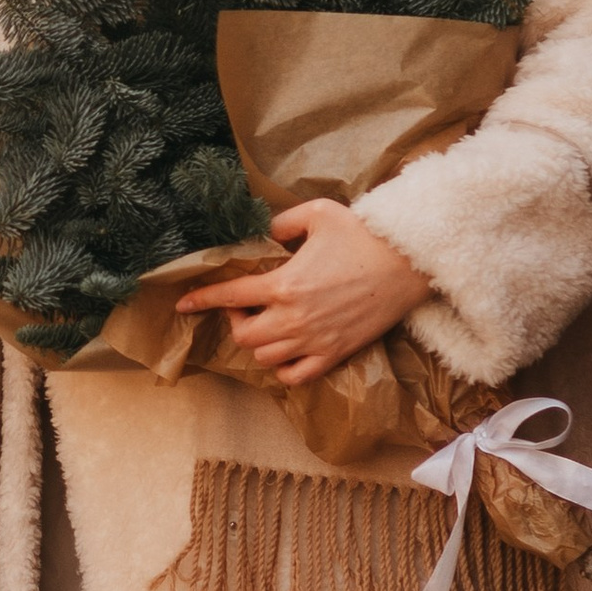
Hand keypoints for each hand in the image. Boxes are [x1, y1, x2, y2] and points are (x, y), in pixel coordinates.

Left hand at [173, 202, 428, 387]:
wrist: (407, 262)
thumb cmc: (363, 234)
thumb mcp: (317, 214)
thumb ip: (281, 223)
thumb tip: (260, 232)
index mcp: (283, 284)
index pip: (228, 295)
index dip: (201, 300)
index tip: (183, 304)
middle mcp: (293, 318)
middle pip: (243, 335)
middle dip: (236, 319)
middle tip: (246, 304)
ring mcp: (314, 340)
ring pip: (265, 357)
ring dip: (258, 341)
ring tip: (267, 323)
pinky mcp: (335, 353)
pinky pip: (296, 376)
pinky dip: (283, 369)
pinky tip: (286, 350)